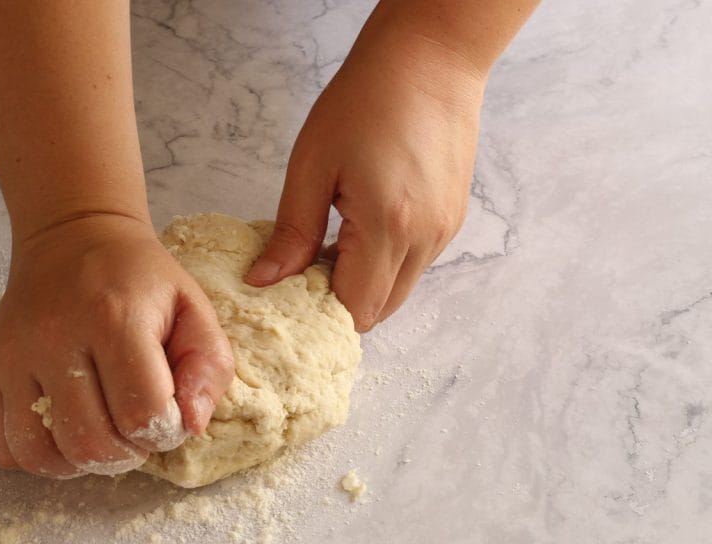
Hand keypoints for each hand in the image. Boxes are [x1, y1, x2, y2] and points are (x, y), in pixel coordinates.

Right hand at [0, 214, 234, 477]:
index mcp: (114, 319)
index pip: (141, 414)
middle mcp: (55, 338)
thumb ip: (208, 367)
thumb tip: (190, 426)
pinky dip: (39, 457)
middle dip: (125, 454)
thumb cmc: (139, 279)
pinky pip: (6, 445)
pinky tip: (64, 434)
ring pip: (41, 454)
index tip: (166, 413)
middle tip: (135, 428)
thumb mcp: (193, 308)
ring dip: (80, 462)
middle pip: (91, 444)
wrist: (72, 237)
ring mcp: (14, 356)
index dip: (163, 431)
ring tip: (101, 435)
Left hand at [246, 33, 485, 331]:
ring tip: (333, 240)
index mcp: (389, 227)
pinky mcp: (452, 219)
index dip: (318, 307)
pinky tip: (361, 226)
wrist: (430, 59)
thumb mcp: (312, 164)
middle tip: (306, 265)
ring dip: (364, 283)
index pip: (355, 309)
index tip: (291, 285)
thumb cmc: (366, 100)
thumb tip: (264, 280)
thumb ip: (291, 231)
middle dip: (340, 301)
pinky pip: (415, 264)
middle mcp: (426, 239)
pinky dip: (385, 263)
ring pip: (399, 291)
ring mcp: (445, 231)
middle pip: (379, 311)